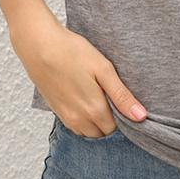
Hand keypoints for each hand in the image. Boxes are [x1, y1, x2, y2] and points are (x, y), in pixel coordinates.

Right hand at [8, 5, 146, 136]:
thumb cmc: (72, 53)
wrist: (38, 45)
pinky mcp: (55, 110)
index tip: (123, 102)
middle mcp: (79, 120)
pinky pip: (74, 125)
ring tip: (99, 99)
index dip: (123, 118)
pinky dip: (83, 119)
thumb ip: (122, 96)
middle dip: (110, 121)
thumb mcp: (103, 70)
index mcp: (94, 111)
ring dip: (96, 123)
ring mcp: (65, 117)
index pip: (116, 129)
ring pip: (87, 132)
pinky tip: (84, 99)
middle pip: (102, 133)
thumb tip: (141, 117)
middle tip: (112, 99)